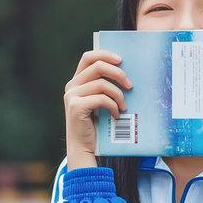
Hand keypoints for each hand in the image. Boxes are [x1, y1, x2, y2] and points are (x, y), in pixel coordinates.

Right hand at [64, 50, 132, 168]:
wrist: (84, 147)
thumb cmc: (96, 124)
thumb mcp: (100, 101)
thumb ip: (105, 86)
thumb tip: (126, 73)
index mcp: (77, 81)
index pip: (88, 57)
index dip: (105, 54)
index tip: (121, 60)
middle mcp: (71, 86)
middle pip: (98, 66)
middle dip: (118, 73)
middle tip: (130, 85)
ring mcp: (72, 96)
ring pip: (102, 84)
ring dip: (118, 95)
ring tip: (124, 106)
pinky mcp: (76, 107)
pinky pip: (101, 99)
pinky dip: (113, 106)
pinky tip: (116, 115)